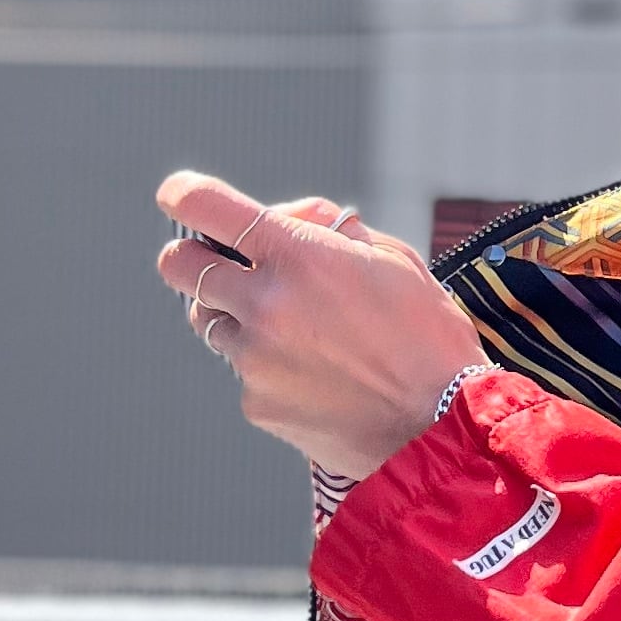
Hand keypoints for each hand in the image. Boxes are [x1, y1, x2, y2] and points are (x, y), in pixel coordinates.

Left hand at [155, 173, 482, 479]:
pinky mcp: (255, 402)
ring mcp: (252, 357)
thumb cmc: (429, 337)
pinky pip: (243, 373)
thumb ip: (332, 229)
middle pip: (177, 264)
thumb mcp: (394, 260)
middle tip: (225, 266)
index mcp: (297, 254)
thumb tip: (290, 220)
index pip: (204, 205)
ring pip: (208, 321)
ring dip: (237, 316)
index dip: (182, 192)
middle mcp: (263, 302)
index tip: (180, 194)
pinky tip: (318, 379)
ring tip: (296, 333)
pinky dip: (270, 369)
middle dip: (193, 257)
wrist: (443, 428)